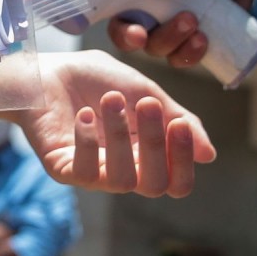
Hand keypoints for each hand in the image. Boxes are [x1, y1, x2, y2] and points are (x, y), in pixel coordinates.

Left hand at [9, 50, 215, 197]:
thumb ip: (177, 121)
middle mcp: (122, 170)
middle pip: (154, 185)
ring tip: (110, 99)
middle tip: (146, 103)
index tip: (178, 123)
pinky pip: (84, 172)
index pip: (175, 181)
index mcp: (146, 155)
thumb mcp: (145, 92)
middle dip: (155, 144)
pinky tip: (85, 114)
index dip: (182, 161)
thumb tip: (209, 155)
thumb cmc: (96, 81)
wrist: (47, 70)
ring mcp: (92, 173)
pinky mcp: (64, 170)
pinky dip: (88, 141)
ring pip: (122, 180)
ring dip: (120, 137)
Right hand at [108, 0, 256, 67]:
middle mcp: (149, 9)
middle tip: (146, 35)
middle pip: (127, 34)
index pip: (114, 6)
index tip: (133, 31)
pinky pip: (180, 59)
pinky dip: (189, 54)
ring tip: (195, 23)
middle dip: (135, 39)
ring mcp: (168, 29)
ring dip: (171, 41)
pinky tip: (204, 40)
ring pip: (155, 48)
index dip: (116, 22)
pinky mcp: (188, 45)